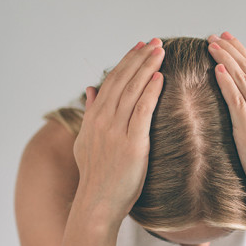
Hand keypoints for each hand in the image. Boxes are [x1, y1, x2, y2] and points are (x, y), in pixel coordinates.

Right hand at [73, 38, 164, 222]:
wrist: (97, 203)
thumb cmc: (96, 174)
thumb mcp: (85, 141)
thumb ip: (89, 113)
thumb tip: (90, 89)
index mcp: (93, 118)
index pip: (111, 81)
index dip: (126, 62)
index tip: (139, 47)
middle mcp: (103, 120)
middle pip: (123, 80)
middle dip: (139, 58)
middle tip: (155, 42)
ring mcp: (116, 131)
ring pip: (132, 91)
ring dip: (147, 68)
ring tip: (160, 51)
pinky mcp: (132, 144)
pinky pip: (142, 111)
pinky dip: (151, 92)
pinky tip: (160, 78)